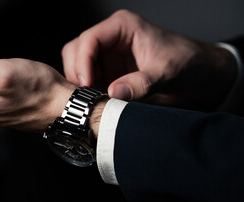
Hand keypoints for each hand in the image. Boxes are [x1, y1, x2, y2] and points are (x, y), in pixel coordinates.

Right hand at [62, 10, 236, 110]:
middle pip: (76, 50)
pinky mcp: (108, 71)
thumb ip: (140, 83)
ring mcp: (107, 55)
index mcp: (122, 27)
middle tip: (88, 95)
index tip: (86, 84)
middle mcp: (110, 38)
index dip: (82, 62)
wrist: (198, 73)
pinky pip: (87, 79)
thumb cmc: (186, 62)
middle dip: (77, 73)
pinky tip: (98, 101)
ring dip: (80, 83)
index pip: (89, 39)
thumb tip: (112, 93)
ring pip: (77, 64)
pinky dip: (87, 91)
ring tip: (94, 99)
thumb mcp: (166, 72)